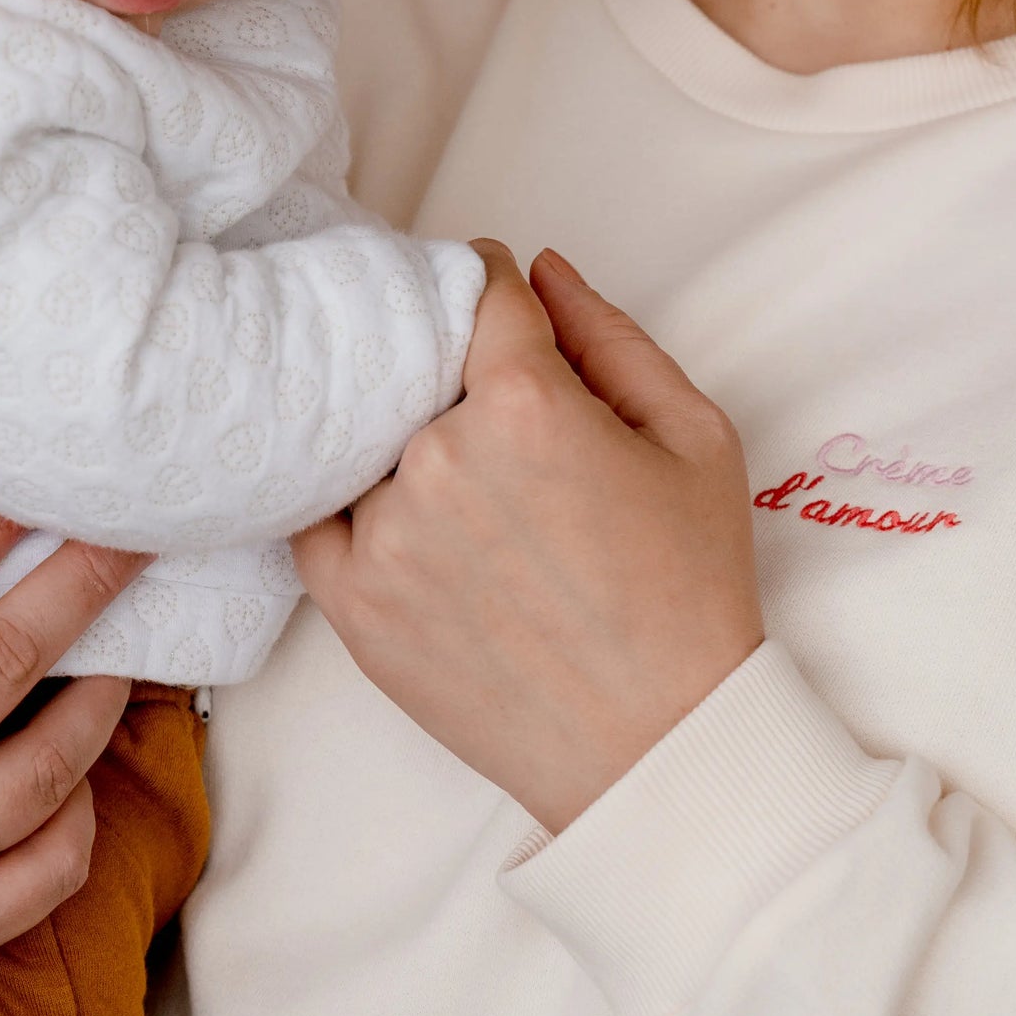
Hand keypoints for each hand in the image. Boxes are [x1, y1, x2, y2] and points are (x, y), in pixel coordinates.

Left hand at [295, 245, 762, 831]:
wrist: (656, 745)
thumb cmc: (691, 592)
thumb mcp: (694, 437)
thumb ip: (611, 336)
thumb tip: (542, 270)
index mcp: (527, 404)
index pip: (478, 294)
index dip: (493, 288)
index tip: (499, 304)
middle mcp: (440, 459)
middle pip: (418, 367)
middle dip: (451, 373)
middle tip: (496, 416)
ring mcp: (386, 534)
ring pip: (372, 439)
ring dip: (406, 443)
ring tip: (466, 490)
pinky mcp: (352, 604)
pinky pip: (321, 516)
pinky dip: (351, 504)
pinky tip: (404, 520)